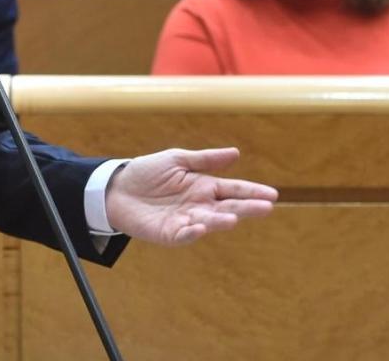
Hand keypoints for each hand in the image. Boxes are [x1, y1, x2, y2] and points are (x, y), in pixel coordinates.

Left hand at [105, 147, 276, 246]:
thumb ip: (205, 159)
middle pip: (227, 207)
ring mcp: (186, 221)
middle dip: (247, 208)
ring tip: (234, 218)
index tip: (272, 194)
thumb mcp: (176, 160)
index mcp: (204, 186)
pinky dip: (193, 232)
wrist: (116, 189)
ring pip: (209, 222)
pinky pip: (184, 235)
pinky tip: (202, 227)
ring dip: (221, 221)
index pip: (233, 189)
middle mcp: (199, 206)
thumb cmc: (146, 173)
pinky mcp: (169, 234)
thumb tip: (236, 153)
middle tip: (266, 208)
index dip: (251, 191)